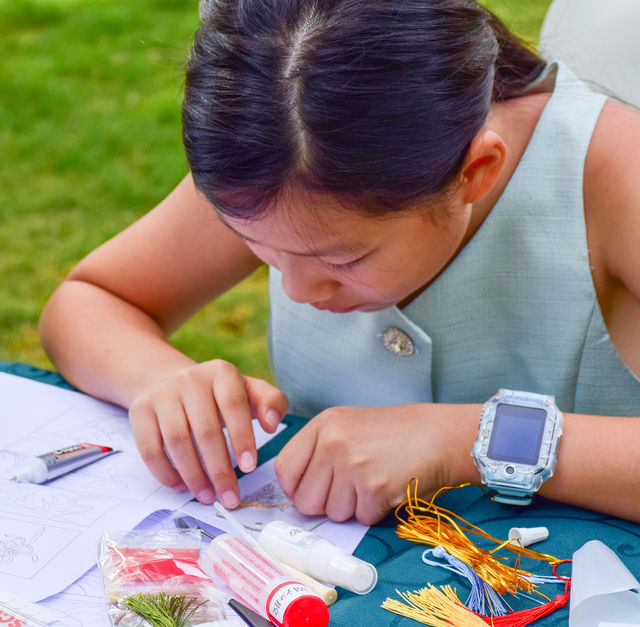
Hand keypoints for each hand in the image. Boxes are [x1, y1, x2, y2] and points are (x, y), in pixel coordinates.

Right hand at [129, 359, 287, 506]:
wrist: (172, 381)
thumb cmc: (221, 394)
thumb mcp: (250, 391)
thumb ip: (272, 403)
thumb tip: (273, 424)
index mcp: (221, 372)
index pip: (233, 405)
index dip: (242, 438)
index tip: (249, 468)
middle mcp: (189, 379)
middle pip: (205, 429)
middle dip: (219, 469)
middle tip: (229, 497)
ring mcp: (162, 394)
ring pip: (176, 441)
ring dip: (193, 475)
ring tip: (207, 496)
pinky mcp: (140, 410)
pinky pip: (149, 448)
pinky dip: (165, 472)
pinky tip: (181, 486)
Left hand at [274, 403, 478, 524]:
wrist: (439, 434)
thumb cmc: (394, 433)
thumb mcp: (348, 426)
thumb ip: (318, 451)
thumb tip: (295, 491)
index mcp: (323, 424)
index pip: (285, 469)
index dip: (295, 488)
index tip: (310, 491)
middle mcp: (333, 442)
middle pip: (306, 500)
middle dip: (326, 503)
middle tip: (350, 489)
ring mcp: (353, 465)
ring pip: (333, 513)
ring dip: (353, 508)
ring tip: (373, 482)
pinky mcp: (374, 487)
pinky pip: (361, 518)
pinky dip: (375, 511)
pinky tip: (389, 488)